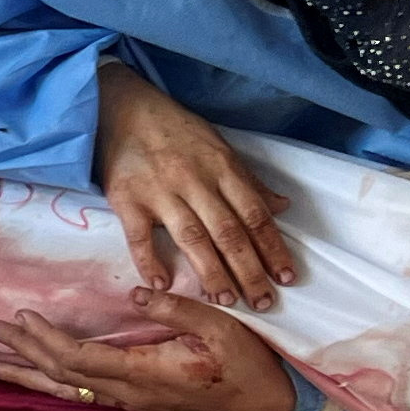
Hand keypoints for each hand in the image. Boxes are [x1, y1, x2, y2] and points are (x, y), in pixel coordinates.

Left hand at [0, 287, 296, 410]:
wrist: (268, 400)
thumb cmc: (247, 360)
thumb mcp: (219, 325)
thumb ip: (177, 308)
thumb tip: (137, 293)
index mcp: (146, 373)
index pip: (79, 359)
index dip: (46, 340)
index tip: (22, 315)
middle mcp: (131, 394)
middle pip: (63, 376)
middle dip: (25, 353)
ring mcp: (132, 402)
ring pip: (69, 392)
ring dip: (31, 375)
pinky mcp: (137, 401)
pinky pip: (84, 395)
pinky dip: (53, 385)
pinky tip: (37, 378)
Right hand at [93, 59, 295, 309]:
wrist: (122, 108)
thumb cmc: (175, 130)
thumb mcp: (219, 147)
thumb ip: (248, 181)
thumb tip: (282, 207)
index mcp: (222, 168)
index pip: (254, 214)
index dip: (272, 247)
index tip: (287, 277)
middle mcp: (194, 181)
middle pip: (228, 232)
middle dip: (249, 270)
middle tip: (263, 302)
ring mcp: (160, 191)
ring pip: (192, 238)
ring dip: (211, 272)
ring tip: (226, 301)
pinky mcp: (126, 198)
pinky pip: (139, 236)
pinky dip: (150, 261)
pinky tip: (163, 285)